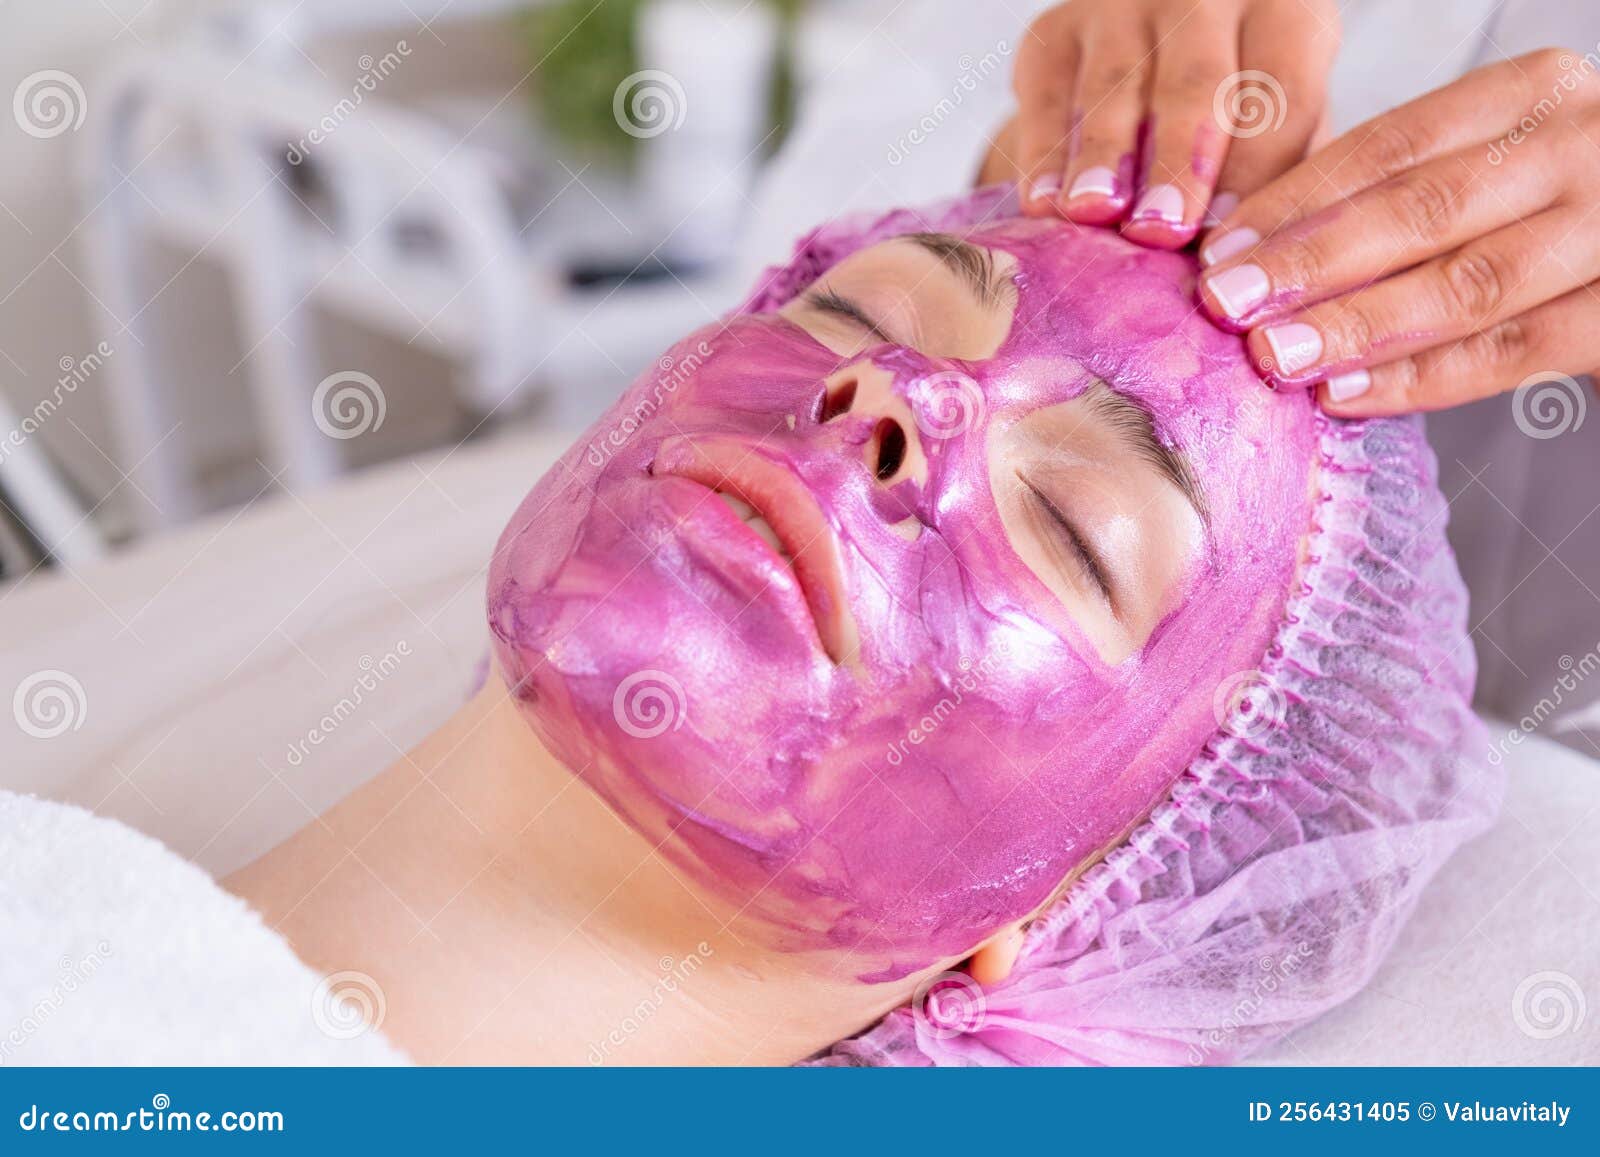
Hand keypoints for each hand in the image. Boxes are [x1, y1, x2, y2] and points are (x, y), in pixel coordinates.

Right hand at [988, 0, 1338, 247]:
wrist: (1153, 59)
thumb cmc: (1236, 116)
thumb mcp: (1279, 128)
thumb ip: (1275, 183)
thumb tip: (1257, 268)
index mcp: (1284, 15)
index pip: (1279, 92)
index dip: (1254, 168)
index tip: (1227, 238)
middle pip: (1196, 82)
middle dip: (1177, 161)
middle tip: (1160, 229)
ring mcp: (1124, 6)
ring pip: (1115, 84)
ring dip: (1104, 155)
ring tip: (1094, 212)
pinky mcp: (1057, 30)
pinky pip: (1047, 93)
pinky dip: (1043, 154)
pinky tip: (1042, 205)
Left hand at [1197, 49, 1599, 416]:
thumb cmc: (1550, 216)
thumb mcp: (1489, 173)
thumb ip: (1397, 195)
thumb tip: (1250, 248)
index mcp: (1534, 95)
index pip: (1393, 144)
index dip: (1297, 201)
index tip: (1217, 252)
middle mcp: (1583, 146)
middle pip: (1424, 208)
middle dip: (1312, 261)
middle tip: (1227, 304)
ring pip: (1469, 282)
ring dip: (1357, 325)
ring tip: (1275, 357)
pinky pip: (1516, 349)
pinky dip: (1423, 377)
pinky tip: (1346, 396)